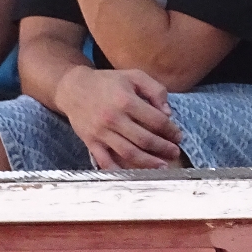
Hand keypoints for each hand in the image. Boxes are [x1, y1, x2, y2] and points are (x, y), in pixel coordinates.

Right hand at [54, 67, 183, 168]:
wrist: (74, 89)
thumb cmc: (108, 82)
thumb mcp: (134, 76)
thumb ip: (155, 90)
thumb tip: (168, 112)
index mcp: (126, 100)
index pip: (156, 120)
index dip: (170, 130)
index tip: (178, 135)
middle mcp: (114, 118)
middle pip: (145, 139)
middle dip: (163, 148)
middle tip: (175, 152)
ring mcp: (101, 132)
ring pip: (129, 153)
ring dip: (148, 162)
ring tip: (162, 166)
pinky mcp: (91, 142)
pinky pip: (105, 161)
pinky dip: (118, 170)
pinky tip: (132, 174)